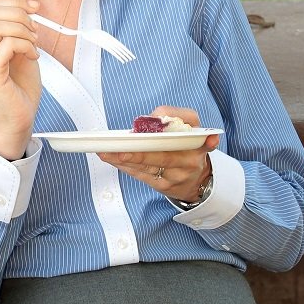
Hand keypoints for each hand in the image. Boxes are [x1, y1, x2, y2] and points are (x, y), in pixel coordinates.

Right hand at [0, 0, 42, 159]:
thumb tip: (27, 11)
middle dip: (19, 14)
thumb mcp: (20, 51)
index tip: (34, 8)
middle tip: (34, 29)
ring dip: (22, 30)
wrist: (18, 118)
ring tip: (34, 44)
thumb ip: (18, 31)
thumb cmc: (19, 88)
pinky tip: (33, 56)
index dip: (14, 3)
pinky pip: (8, 44)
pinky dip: (26, 45)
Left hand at [96, 106, 220, 201]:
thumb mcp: (187, 130)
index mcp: (196, 137)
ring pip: (148, 166)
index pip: (187, 124)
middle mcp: (190, 157)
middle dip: (141, 152)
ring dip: (125, 158)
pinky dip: (124, 166)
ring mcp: (178, 174)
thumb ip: (171, 118)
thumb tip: (149, 119)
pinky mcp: (165, 185)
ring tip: (106, 152)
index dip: (168, 120)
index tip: (154, 118)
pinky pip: (141, 175)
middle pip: (164, 155)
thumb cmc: (185, 149)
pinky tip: (110, 159)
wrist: (197, 181)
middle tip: (121, 148)